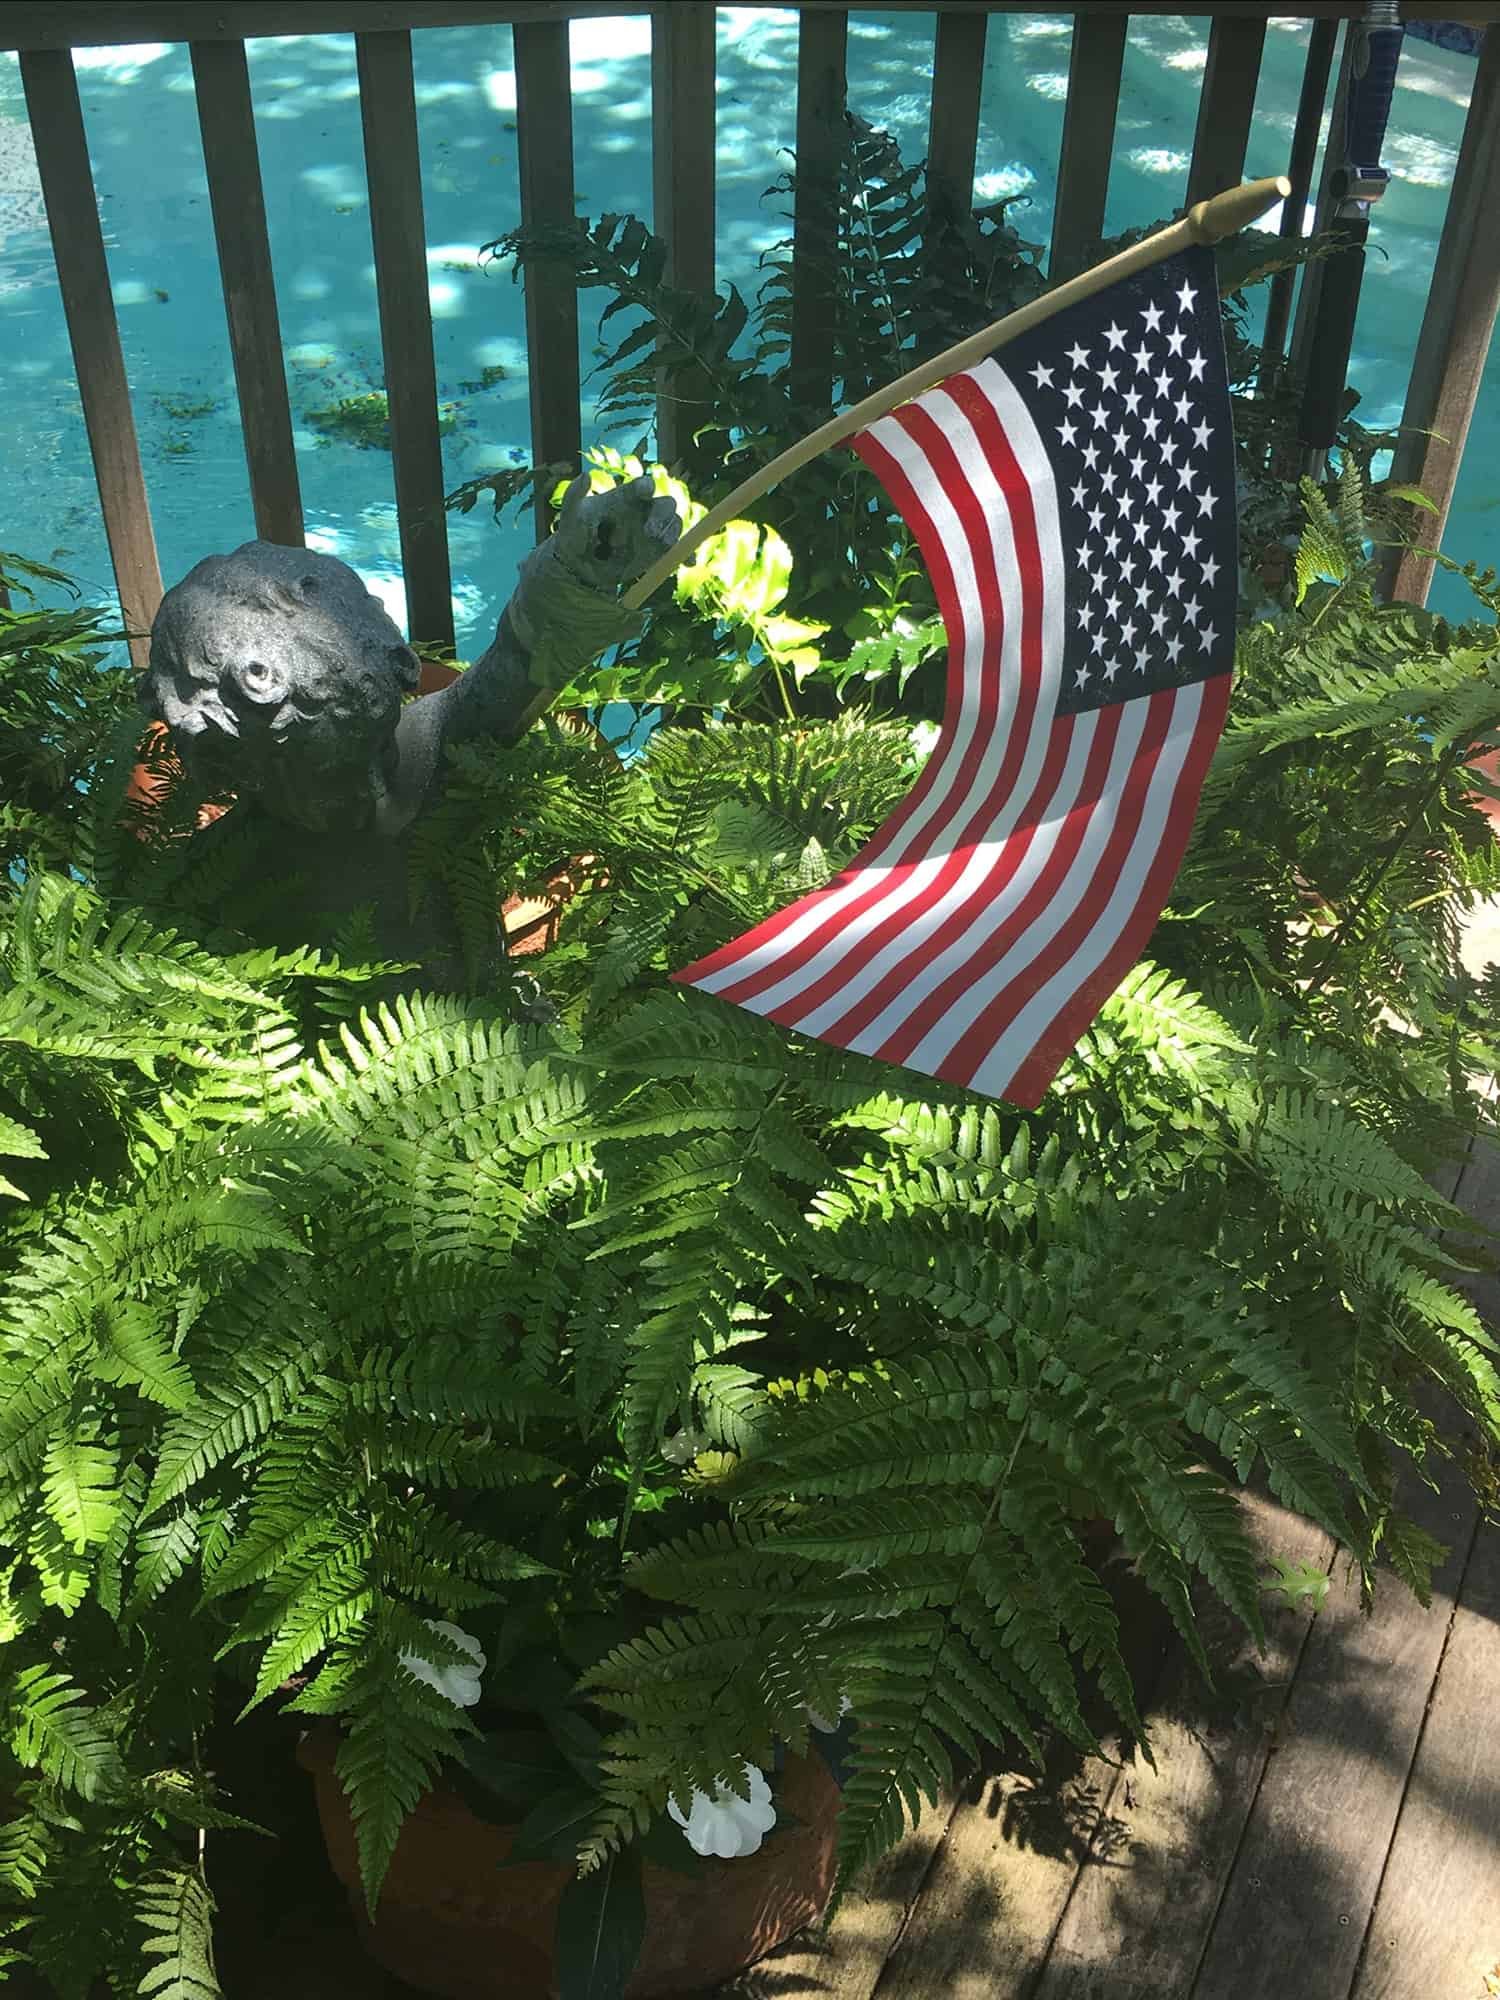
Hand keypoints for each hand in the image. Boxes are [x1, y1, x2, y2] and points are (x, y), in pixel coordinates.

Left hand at [550, 473, 681, 592]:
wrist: (580, 566)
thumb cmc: (575, 534)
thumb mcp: (570, 515)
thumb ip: (575, 494)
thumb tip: (586, 475)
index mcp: (626, 496)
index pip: (642, 487)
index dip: (646, 487)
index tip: (645, 491)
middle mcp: (644, 511)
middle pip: (665, 504)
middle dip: (662, 515)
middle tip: (650, 531)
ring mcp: (653, 531)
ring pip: (674, 525)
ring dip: (672, 533)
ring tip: (662, 546)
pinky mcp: (658, 552)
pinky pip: (677, 550)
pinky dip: (685, 555)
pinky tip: (687, 563)